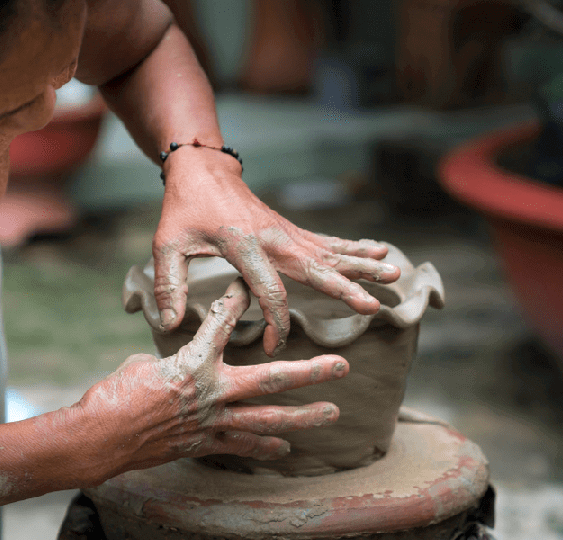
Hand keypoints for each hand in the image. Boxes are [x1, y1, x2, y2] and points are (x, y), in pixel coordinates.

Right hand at [76, 279, 344, 480]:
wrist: (100, 438)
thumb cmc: (114, 395)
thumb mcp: (141, 365)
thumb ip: (171, 362)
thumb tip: (178, 366)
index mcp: (193, 362)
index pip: (222, 322)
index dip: (238, 300)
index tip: (252, 285)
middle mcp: (212, 391)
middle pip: (271, 380)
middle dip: (311, 372)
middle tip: (341, 366)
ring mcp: (212, 421)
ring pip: (268, 419)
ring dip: (303, 417)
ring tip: (333, 414)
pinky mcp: (204, 444)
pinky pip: (242, 447)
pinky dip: (264, 447)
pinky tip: (285, 447)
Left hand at [154, 147, 400, 355]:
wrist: (203, 170)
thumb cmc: (184, 209)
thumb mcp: (167, 244)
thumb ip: (169, 284)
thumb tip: (170, 324)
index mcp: (243, 245)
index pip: (267, 289)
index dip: (273, 321)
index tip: (272, 346)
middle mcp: (273, 238)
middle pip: (315, 268)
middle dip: (344, 289)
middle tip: (373, 305)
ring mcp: (286, 233)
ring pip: (330, 252)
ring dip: (362, 264)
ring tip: (395, 273)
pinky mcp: (291, 230)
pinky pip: (327, 242)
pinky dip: (353, 248)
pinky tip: (380, 252)